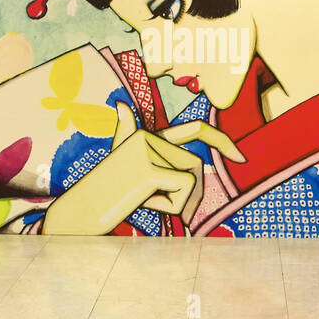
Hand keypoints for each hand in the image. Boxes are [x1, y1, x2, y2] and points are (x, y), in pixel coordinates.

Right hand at [41, 103, 243, 234]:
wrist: (78, 215)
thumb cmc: (104, 194)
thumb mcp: (122, 166)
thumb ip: (128, 137)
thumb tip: (118, 104)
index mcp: (146, 137)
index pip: (194, 130)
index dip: (221, 140)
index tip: (240, 158)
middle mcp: (147, 137)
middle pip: (195, 166)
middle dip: (189, 195)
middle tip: (160, 207)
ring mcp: (146, 152)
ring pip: (191, 179)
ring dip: (177, 202)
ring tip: (144, 202)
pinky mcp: (148, 169)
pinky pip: (183, 191)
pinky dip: (170, 207)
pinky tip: (143, 204)